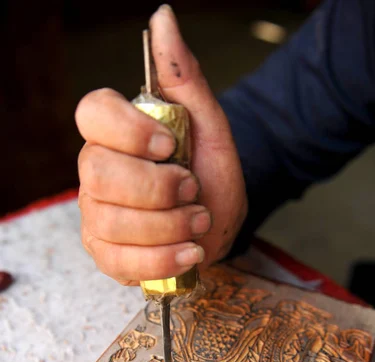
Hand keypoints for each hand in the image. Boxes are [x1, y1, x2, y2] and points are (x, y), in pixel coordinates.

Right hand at [75, 4, 246, 285]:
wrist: (220, 219)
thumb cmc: (209, 170)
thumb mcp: (208, 125)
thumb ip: (184, 77)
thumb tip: (163, 16)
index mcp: (115, 134)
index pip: (92, 114)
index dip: (129, 130)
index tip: (169, 145)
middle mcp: (96, 173)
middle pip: (100, 174)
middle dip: (158, 189)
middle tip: (193, 190)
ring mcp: (97, 217)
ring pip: (113, 222)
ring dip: (170, 226)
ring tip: (199, 221)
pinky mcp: (107, 255)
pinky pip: (122, 262)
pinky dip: (163, 260)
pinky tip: (190, 252)